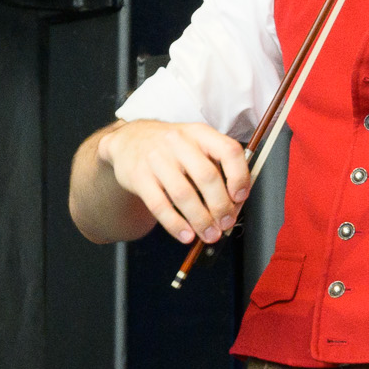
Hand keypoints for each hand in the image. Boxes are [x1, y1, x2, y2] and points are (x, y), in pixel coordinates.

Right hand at [101, 120, 254, 242]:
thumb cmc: (170, 148)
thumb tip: (235, 203)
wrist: (127, 141)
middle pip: (207, 177)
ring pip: (183, 194)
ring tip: (210, 234)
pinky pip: (159, 205)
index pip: (228, 150)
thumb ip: (216, 166)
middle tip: (226, 223)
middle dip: (221, 206)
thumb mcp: (194, 144)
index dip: (239, 176)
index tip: (240, 197)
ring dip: (201, 220)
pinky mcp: (138, 177)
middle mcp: (178, 143)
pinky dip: (175, 224)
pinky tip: (186, 235)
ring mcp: (157, 159)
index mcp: (200, 133)